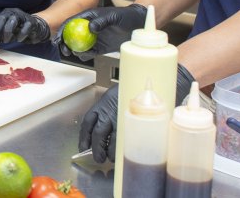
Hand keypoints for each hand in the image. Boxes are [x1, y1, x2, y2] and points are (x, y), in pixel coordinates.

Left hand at [0, 8, 49, 43]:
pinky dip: (21, 35)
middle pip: (3, 18)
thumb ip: (0, 33)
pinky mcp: (31, 22)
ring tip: (8, 41)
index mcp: (6, 13)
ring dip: (8, 32)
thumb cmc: (19, 30)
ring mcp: (23, 16)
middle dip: (0, 30)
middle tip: (1, 41)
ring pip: (13, 20)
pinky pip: (25, 27)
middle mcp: (14, 12)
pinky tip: (19, 40)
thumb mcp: (7, 31)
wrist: (36, 29)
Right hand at [57, 4, 147, 57]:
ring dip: (75, 51)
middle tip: (66, 51)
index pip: (70, 23)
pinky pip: (89, 53)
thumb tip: (91, 28)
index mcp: (88, 17)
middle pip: (71, 36)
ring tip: (79, 53)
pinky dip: (86, 55)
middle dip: (65, 44)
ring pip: (78, 46)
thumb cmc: (126, 16)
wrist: (137, 25)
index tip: (58, 40)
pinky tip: (87, 55)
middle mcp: (88, 27)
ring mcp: (93, 37)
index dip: (62, 31)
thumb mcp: (114, 17)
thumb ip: (102, 21)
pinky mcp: (99, 46)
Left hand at [77, 64, 197, 163]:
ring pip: (110, 141)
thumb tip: (108, 127)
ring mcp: (122, 118)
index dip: (84, 135)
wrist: (156, 81)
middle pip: (97, 133)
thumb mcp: (120, 95)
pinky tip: (122, 155)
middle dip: (96, 148)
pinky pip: (125, 141)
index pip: (88, 121)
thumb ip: (113, 109)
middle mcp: (111, 111)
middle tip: (98, 157)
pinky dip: (121, 150)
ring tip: (110, 158)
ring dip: (109, 152)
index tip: (83, 145)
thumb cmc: (139, 87)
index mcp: (105, 103)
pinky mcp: (134, 124)